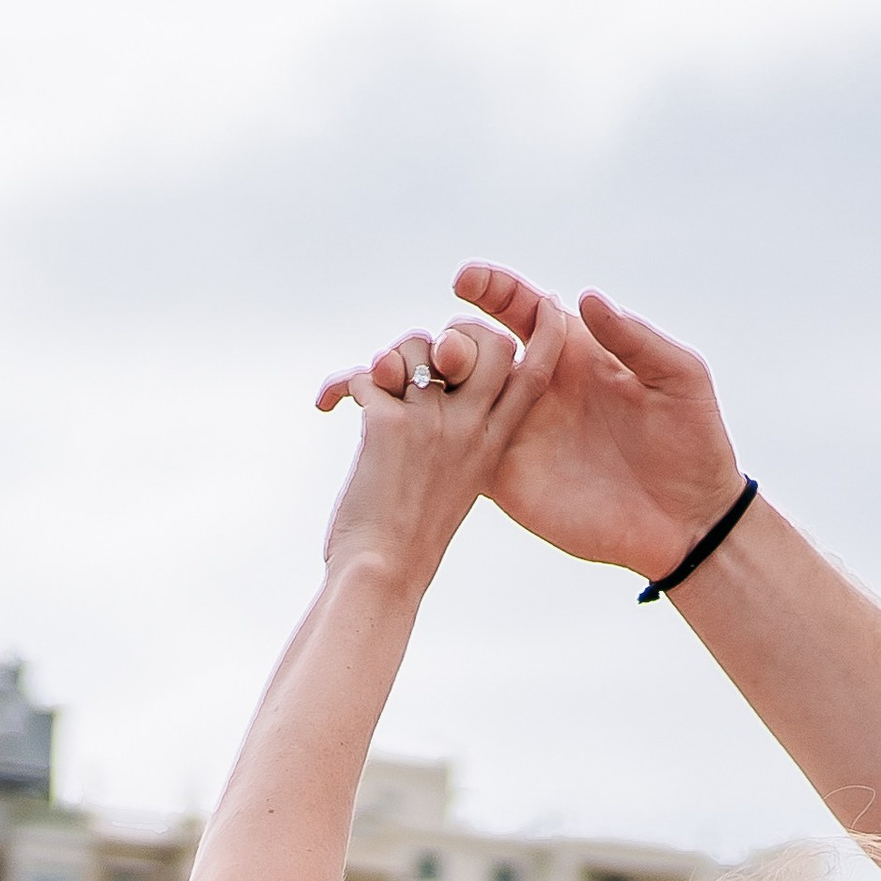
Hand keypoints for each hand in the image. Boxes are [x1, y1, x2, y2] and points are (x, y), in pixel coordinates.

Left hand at [312, 312, 564, 596]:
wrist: (381, 573)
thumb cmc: (409, 537)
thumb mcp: (451, 483)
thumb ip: (453, 433)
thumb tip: (418, 378)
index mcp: (493, 446)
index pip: (534, 378)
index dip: (547, 337)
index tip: (554, 306)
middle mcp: (470, 429)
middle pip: (483, 343)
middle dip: (452, 336)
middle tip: (421, 364)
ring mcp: (433, 424)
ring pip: (414, 348)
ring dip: (387, 361)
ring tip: (372, 389)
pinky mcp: (390, 423)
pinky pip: (366, 374)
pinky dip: (338, 386)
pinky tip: (327, 406)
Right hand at [453, 261, 742, 584]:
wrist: (690, 521)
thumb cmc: (694, 443)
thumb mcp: (679, 379)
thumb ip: (635, 338)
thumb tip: (587, 298)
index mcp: (572, 353)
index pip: (519, 306)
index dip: (491, 286)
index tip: (468, 278)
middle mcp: (537, 387)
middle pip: (475, 345)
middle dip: (457, 337)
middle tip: (460, 350)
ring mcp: (518, 433)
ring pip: (456, 393)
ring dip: (435, 380)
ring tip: (436, 377)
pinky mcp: (507, 479)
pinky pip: (459, 450)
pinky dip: (434, 435)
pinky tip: (424, 425)